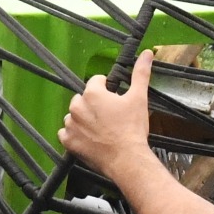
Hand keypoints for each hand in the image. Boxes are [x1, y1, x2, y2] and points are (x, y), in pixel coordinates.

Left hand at [60, 49, 157, 179]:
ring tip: (101, 129)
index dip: (107, 89)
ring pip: (74, 115)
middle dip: (94, 104)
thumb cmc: (132, 129)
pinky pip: (66, 133)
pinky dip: (75, 135)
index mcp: (92, 93)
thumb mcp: (139, 98)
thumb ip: (140, 73)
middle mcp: (76, 107)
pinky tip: (88, 138)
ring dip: (84, 119)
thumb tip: (147, 53)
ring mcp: (70, 125)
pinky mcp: (68, 141)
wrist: (127, 159)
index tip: (115, 99)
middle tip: (110, 116)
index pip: (96, 82)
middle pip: (83, 98)